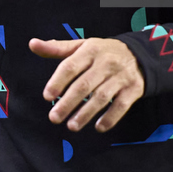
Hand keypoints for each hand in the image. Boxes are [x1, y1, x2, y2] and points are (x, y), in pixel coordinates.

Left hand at [29, 36, 144, 131]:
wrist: (140, 54)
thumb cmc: (103, 52)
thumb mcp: (82, 46)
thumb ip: (57, 48)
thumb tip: (32, 44)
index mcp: (90, 50)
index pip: (71, 66)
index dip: (58, 81)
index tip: (47, 96)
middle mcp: (106, 62)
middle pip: (84, 85)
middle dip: (68, 103)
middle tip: (54, 117)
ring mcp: (121, 76)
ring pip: (101, 97)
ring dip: (85, 113)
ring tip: (71, 126)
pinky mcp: (133, 89)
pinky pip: (121, 105)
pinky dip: (110, 118)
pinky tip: (99, 127)